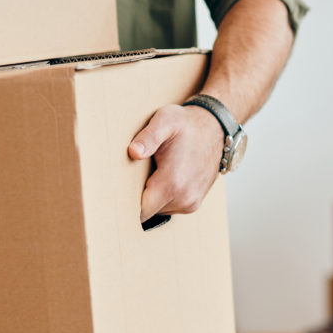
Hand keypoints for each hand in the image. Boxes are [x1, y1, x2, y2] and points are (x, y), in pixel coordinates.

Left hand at [128, 104, 224, 221]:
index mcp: (173, 183)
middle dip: (137, 197)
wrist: (215, 129)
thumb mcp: (166, 120)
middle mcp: (184, 198)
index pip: (140, 211)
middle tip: (134, 175)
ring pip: (158, 210)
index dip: (126, 202)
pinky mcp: (193, 204)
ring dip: (151, 197)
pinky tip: (163, 177)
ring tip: (152, 173)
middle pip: (147, 212)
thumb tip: (134, 151)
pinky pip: (169, 207)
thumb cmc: (187, 124)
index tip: (117, 191)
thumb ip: (148, 136)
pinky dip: (163, 197)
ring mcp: (190, 203)